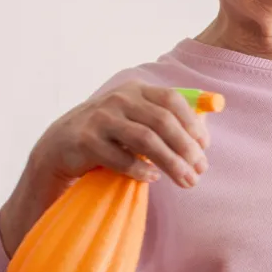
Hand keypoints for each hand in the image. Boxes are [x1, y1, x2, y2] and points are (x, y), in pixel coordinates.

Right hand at [0, 80, 210, 254]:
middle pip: (162, 122)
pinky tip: (152, 178)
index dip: (192, 123)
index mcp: (135, 90)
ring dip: (171, 163)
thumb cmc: (109, 134)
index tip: (205, 147)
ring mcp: (100, 119)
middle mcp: (119, 100)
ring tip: (185, 181)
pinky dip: (140, 170)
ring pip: (145, 140)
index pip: (171, 100)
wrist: (61, 146)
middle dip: (186, 149)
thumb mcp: (136, 118)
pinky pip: (120, 158)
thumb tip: (210, 115)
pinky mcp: (86, 141)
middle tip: (200, 172)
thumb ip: (166, 116)